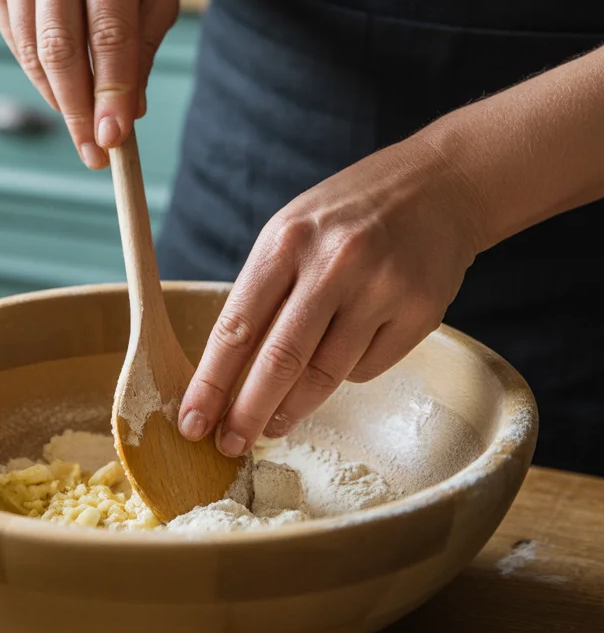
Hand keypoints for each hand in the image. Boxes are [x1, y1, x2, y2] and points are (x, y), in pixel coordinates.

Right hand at [0, 0, 178, 167]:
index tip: (113, 141)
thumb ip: (142, 51)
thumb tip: (125, 116)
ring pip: (33, 50)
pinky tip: (63, 88)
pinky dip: (40, 76)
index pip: (109, 32)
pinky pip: (14, 42)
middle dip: (79, 109)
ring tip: (84, 128)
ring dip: (59, 99)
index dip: (110, 92)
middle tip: (94, 153)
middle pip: (61, 46)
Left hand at [178, 135, 484, 455]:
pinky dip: (345, 375)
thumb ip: (263, 293)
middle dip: (246, 414)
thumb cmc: (349, 214)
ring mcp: (380, 289)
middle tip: (228, 446)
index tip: (192, 421)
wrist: (440, 186)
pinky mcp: (419, 313)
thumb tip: (229, 373)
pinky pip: (366, 370)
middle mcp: (333, 264)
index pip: (237, 326)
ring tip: (273, 425)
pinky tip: (342, 357)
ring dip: (292, 410)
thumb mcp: (293, 232)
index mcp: (287, 241)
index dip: (211, 382)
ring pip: (325, 377)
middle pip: (279, 362)